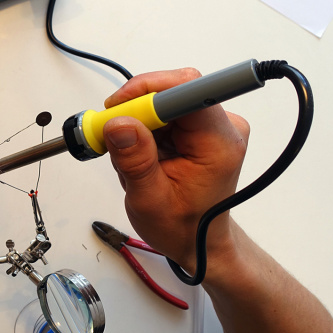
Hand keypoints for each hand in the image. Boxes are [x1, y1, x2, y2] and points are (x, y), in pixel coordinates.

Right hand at [102, 68, 249, 278]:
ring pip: (161, 100)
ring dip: (137, 124)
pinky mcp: (198, 126)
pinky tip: (143, 155)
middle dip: (135, 111)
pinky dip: (143, 130)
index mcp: (218, 143)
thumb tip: (118, 124)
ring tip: (133, 159)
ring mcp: (210, 124)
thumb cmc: (183, 226)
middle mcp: (222, 127)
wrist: (198, 240)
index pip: (187, 91)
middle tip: (111, 137)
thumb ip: (135, 161)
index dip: (148, 91)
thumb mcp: (149, 201)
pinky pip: (162, 111)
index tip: (117, 109)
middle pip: (171, 91)